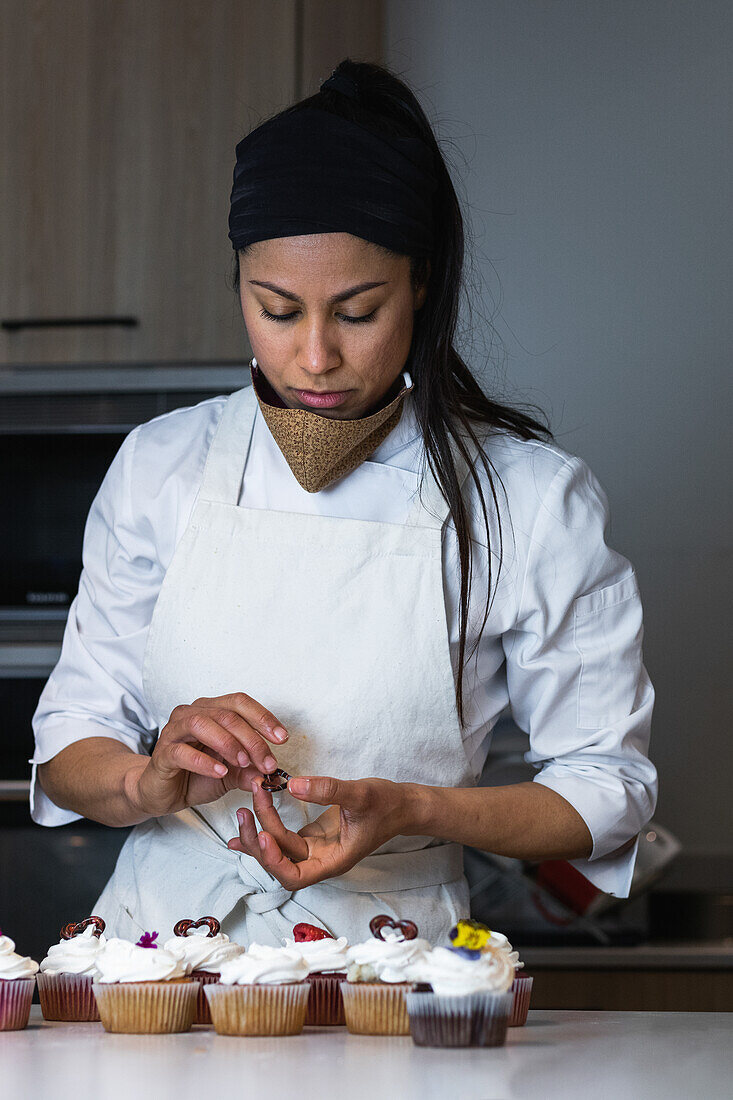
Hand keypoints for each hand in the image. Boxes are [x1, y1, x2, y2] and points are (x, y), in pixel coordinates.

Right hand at [131, 692, 288, 816]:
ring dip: (229, 744)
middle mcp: (192, 714)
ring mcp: (174, 731)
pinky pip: (182, 751)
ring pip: (203, 724)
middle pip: (226, 715)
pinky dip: (204, 761)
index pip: (239, 702)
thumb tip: (271, 772)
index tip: (282, 738)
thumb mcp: (232, 774)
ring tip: (244, 763)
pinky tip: (220, 772)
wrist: (162, 793)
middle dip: (252, 739)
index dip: (263, 717)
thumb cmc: (195, 775)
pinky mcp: (162, 753)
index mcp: (210, 710)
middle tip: (267, 762)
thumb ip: (250, 769)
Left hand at [226, 775, 418, 888]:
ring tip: (243, 810)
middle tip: (246, 811)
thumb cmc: (386, 803)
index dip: (275, 861)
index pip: (295, 876)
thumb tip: (292, 785)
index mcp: (333, 860)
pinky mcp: (312, 836)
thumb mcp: (360, 793)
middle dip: (259, 841)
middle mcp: (320, 859)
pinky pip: (281, 838)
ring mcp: (315, 849)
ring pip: (278, 848)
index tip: (265, 835)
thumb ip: (327, 789)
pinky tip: (244, 825)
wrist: (401, 804)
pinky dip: (263, 830)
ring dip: (258, 832)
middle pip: (279, 863)